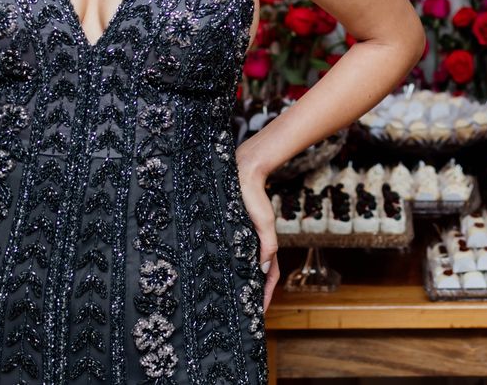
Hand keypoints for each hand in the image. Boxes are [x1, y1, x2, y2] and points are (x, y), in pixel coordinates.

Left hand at [235, 156, 279, 310]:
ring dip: (239, 282)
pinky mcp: (228, 233)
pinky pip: (229, 255)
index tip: (260, 312)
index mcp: (265, 245)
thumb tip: (263, 268)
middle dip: (252, 294)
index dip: (266, 295)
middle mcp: (253, 245)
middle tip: (242, 312)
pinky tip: (217, 274)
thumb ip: (267, 245)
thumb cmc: (254, 197)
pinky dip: (228, 267)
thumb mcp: (263, 223)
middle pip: (255, 275)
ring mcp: (241, 240)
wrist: (241, 173)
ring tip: (230, 299)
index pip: (269, 276)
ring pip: (242, 266)